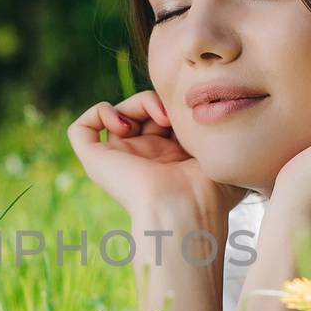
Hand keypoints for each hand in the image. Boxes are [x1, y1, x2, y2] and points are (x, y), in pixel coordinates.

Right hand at [68, 90, 246, 217]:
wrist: (184, 209)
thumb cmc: (210, 191)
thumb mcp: (224, 156)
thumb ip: (224, 137)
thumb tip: (230, 116)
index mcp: (169, 159)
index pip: (163, 118)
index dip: (175, 106)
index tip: (193, 111)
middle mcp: (142, 158)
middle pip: (139, 112)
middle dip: (156, 101)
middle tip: (171, 113)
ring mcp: (118, 159)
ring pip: (115, 115)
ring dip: (134, 103)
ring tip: (156, 115)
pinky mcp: (96, 161)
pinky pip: (81, 129)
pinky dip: (99, 112)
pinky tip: (123, 122)